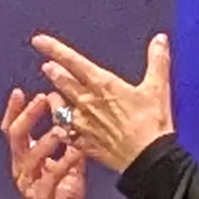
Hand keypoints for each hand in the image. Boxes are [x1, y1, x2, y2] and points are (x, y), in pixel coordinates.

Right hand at [0, 87, 98, 198]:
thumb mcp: (69, 169)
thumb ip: (71, 147)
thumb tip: (76, 124)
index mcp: (25, 161)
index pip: (13, 131)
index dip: (14, 112)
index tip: (19, 92)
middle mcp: (22, 170)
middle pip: (16, 137)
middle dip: (27, 116)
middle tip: (40, 100)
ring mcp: (28, 185)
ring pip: (29, 157)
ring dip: (45, 140)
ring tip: (60, 128)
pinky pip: (49, 178)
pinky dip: (62, 163)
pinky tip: (75, 152)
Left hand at [30, 32, 175, 171]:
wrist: (147, 159)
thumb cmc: (152, 123)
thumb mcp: (158, 88)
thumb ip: (157, 60)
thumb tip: (160, 39)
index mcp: (102, 85)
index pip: (72, 61)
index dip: (54, 49)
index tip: (38, 41)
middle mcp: (87, 102)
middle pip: (62, 82)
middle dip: (54, 72)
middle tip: (47, 66)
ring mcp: (83, 124)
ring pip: (59, 108)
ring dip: (54, 100)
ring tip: (51, 96)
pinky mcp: (84, 143)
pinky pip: (66, 133)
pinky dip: (62, 129)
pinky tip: (62, 129)